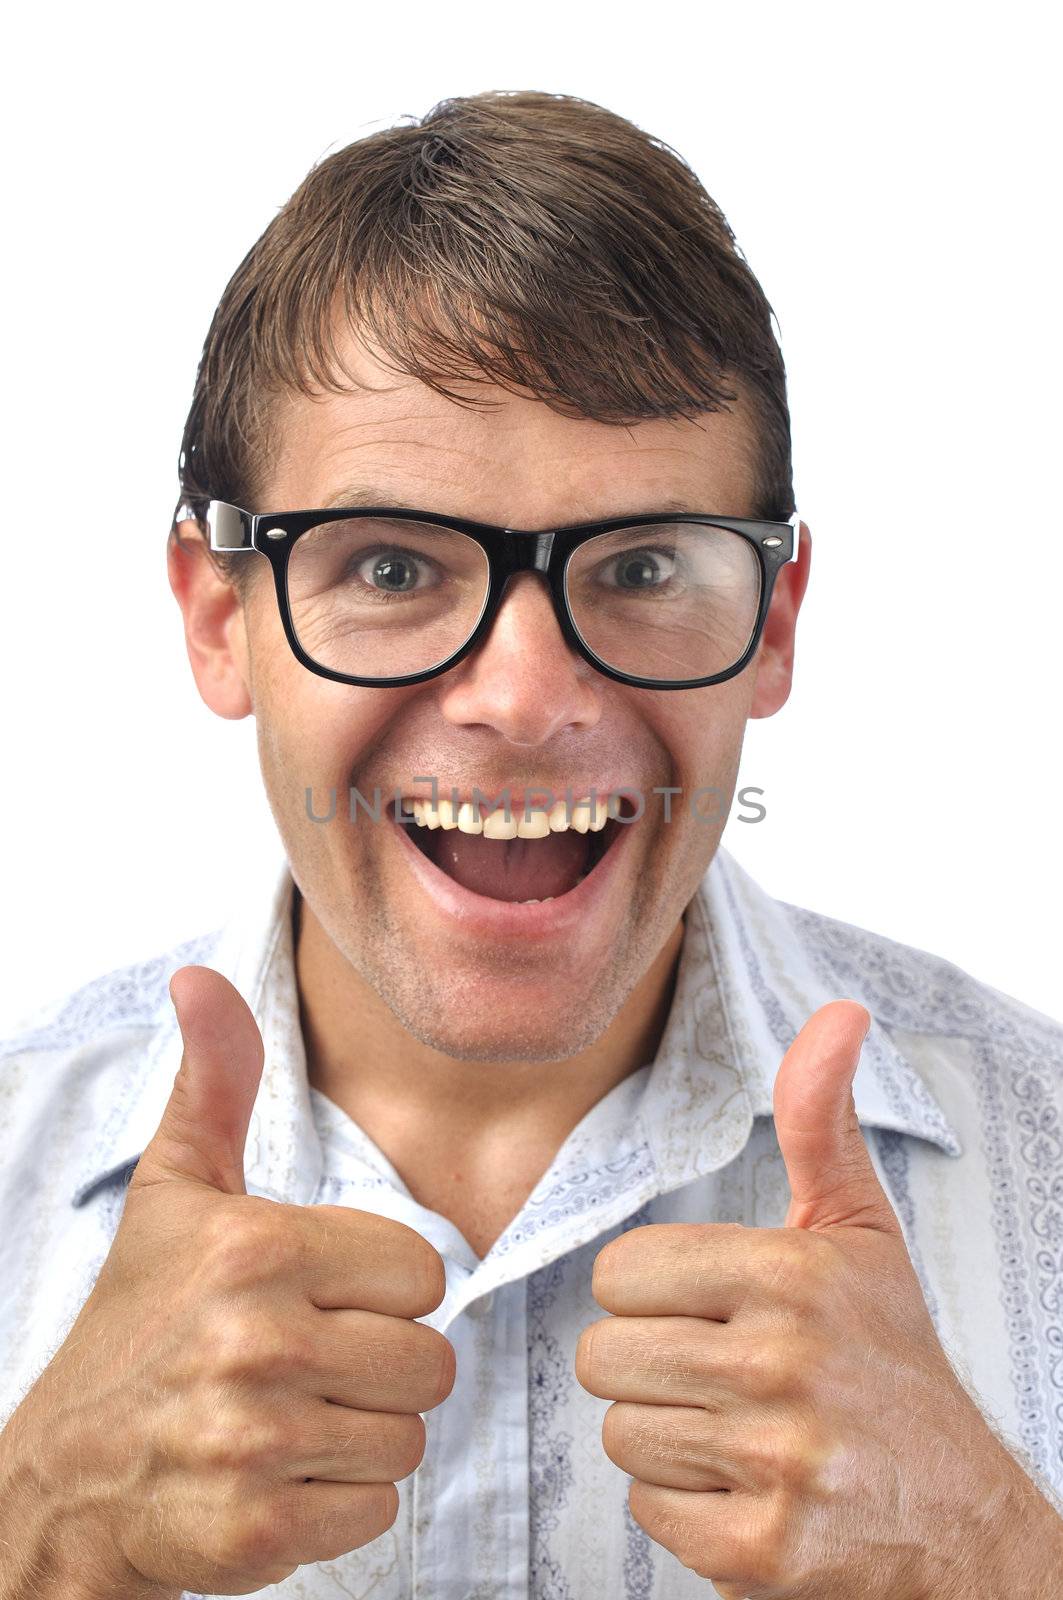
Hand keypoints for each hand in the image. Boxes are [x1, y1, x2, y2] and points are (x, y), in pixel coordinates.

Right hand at [1, 965, 454, 1597]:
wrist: (64, 1475)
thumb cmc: (138, 1321)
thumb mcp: (175, 1191)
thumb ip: (215, 1082)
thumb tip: (201, 978)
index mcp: (259, 1248)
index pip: (423, 1273)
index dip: (379, 1290)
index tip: (316, 1298)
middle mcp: (259, 1342)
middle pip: (429, 1363)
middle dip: (380, 1368)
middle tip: (305, 1366)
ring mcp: (255, 1442)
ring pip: (408, 1439)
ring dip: (361, 1437)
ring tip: (289, 1419)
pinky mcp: (256, 1532)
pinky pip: (375, 1511)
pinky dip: (338, 1504)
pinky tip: (276, 1476)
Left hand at [574, 1000, 1021, 1599]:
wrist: (963, 1521)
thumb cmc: (891, 1364)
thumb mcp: (859, 1233)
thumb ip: (820, 1121)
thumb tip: (839, 1011)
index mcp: (790, 1274)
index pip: (620, 1274)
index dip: (654, 1296)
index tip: (710, 1312)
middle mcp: (781, 1364)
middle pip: (605, 1356)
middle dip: (651, 1369)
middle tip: (722, 1380)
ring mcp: (774, 1462)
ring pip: (621, 1434)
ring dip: (668, 1440)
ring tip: (738, 1435)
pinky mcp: (761, 1552)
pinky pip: (648, 1513)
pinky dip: (687, 1511)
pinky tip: (748, 1493)